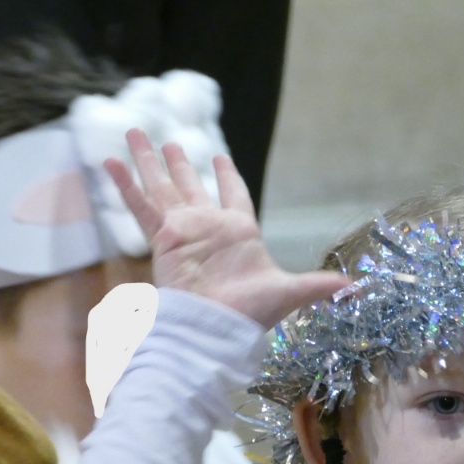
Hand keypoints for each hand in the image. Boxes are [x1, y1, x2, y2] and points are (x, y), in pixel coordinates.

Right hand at [104, 130, 348, 328]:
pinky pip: (142, 206)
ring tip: (133, 134)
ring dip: (149, 161)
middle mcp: (208, 227)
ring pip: (162, 188)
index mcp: (239, 232)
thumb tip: (353, 285)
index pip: (233, 195)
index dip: (226, 177)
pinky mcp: (162, 238)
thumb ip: (316, 284)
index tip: (219, 158)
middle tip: (167, 141)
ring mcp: (183, 231)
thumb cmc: (249, 312)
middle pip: (190, 186)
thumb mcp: (289, 291)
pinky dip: (126, 184)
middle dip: (179, 164)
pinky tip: (111, 161)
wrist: (214, 330)